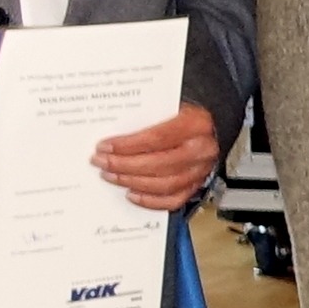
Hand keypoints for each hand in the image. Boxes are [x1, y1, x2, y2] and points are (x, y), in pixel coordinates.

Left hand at [90, 102, 220, 211]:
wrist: (206, 127)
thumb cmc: (181, 115)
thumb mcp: (166, 107)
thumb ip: (145, 118)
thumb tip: (112, 135)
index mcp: (196, 123)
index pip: (157, 138)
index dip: (128, 145)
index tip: (104, 147)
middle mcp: (202, 149)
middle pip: (159, 163)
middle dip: (125, 165)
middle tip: (101, 162)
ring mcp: (201, 170)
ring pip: (165, 184)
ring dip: (133, 182)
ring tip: (110, 175)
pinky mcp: (197, 185)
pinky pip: (173, 200)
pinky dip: (150, 200)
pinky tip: (131, 193)